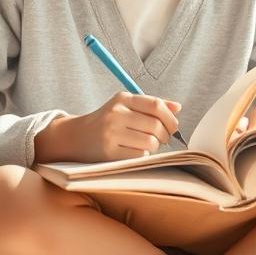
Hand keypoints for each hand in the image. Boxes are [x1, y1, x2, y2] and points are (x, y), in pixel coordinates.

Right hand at [61, 92, 181, 162]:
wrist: (77, 137)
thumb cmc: (108, 121)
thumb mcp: (125, 106)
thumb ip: (151, 105)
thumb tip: (178, 107)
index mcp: (123, 99)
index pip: (156, 105)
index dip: (170, 118)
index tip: (173, 127)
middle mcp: (116, 113)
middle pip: (156, 125)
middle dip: (165, 135)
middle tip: (162, 139)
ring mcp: (111, 132)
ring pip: (150, 142)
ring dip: (154, 147)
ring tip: (148, 145)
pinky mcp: (108, 151)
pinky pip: (139, 156)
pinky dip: (143, 156)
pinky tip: (136, 152)